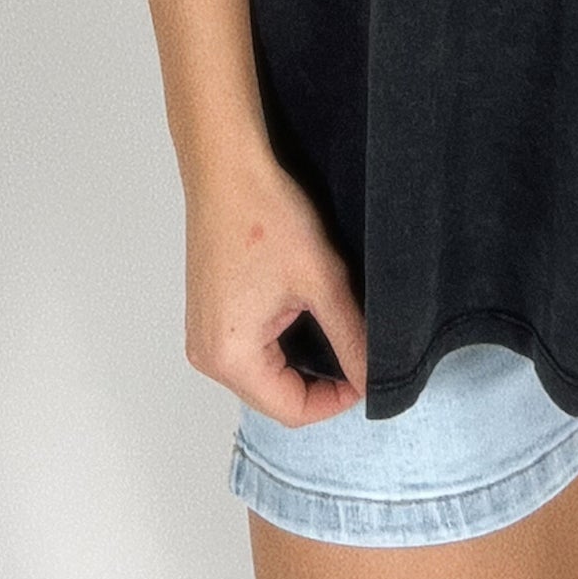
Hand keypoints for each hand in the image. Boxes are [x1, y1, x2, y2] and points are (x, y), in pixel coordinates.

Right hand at [182, 142, 368, 426]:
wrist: (227, 167)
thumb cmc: (266, 216)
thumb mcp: (322, 281)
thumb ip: (351, 337)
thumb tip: (373, 378)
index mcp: (231, 358)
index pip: (292, 411)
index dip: (337, 399)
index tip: (368, 371)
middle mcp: (208, 356)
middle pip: (275, 396)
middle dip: (319, 381)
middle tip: (356, 347)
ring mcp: (204, 335)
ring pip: (264, 373)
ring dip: (301, 359)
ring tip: (333, 324)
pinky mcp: (208, 314)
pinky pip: (250, 349)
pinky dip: (281, 341)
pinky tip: (304, 311)